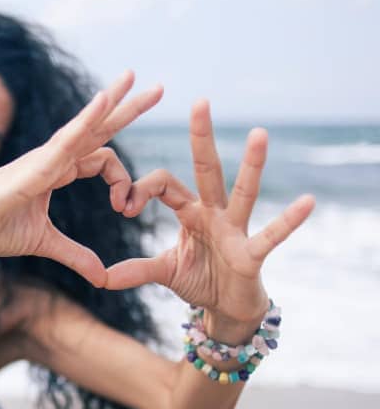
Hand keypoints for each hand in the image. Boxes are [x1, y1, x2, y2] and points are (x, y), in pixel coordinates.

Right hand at [0, 70, 162, 287]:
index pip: (101, 159)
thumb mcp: (43, 243)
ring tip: (134, 77)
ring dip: (113, 102)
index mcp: (56, 172)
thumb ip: (75, 255)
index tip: (125, 208)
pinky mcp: (32, 167)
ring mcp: (42, 158)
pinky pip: (65, 140)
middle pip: (98, 128)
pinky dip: (86, 120)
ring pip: (84, 126)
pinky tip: (105, 101)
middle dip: (128, 108)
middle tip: (159, 88)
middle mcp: (52, 158)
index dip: (122, 181)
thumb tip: (102, 277)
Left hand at [105, 100, 315, 322]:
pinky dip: (288, 221)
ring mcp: (236, 230)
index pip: (164, 184)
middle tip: (200, 101)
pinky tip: (308, 201)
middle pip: (207, 169)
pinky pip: (271, 235)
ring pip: (243, 192)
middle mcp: (214, 212)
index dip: (142, 190)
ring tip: (259, 133)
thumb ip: (136, 270)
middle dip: (202, 137)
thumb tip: (101, 278)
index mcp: (189, 211)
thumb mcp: (164, 272)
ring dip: (251, 165)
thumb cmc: (200, 280)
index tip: (124, 208)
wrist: (228, 307)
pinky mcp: (251, 253)